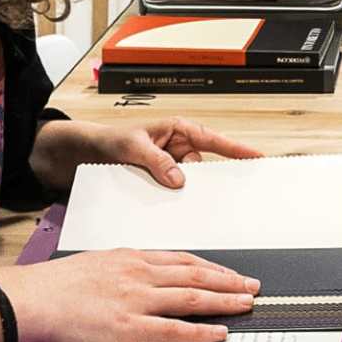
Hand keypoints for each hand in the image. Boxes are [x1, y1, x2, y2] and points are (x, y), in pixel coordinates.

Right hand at [0, 249, 259, 341]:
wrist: (33, 297)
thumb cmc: (58, 284)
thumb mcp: (99, 263)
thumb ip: (126, 269)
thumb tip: (146, 276)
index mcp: (133, 258)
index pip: (184, 261)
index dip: (213, 268)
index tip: (232, 273)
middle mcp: (140, 274)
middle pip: (196, 276)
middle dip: (229, 281)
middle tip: (254, 286)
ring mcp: (136, 300)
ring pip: (192, 298)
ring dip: (224, 302)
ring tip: (247, 304)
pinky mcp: (128, 326)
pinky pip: (173, 329)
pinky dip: (200, 331)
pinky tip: (219, 332)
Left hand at [31, 117, 262, 194]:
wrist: (84, 154)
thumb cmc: (109, 140)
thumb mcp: (131, 146)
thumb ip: (156, 161)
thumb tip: (179, 179)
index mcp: (177, 131)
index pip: (213, 140)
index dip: (237, 149)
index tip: (257, 157)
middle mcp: (178, 148)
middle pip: (204, 167)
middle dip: (210, 182)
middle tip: (225, 198)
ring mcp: (170, 167)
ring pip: (189, 184)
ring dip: (185, 195)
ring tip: (180, 203)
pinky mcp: (160, 182)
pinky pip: (173, 193)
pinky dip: (172, 201)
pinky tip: (169, 210)